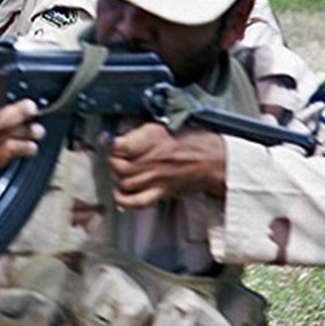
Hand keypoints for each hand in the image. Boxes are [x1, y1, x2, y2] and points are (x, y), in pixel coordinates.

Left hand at [107, 122, 226, 208]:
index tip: (109, 142)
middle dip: (112, 162)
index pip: (117, 145)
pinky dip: (125, 201)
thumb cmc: (195, 139)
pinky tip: (121, 194)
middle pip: (117, 166)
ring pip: (123, 183)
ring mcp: (156, 177)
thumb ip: (142, 132)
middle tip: (116, 159)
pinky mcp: (162, 191)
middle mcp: (151, 158)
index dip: (109, 144)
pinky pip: (137, 202)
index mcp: (151, 138)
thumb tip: (121, 137)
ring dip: (117, 179)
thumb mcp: (166, 124)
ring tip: (121, 173)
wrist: (215, 158)